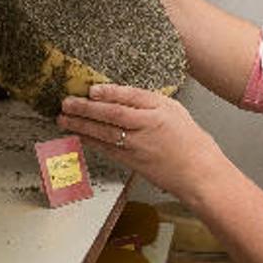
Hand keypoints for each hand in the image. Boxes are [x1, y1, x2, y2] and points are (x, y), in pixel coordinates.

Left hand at [57, 84, 228, 198]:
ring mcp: (139, 146)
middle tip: (66, 103)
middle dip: (86, 108)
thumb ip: (150, 102)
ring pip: (105, 133)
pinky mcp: (133, 162)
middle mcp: (148, 126)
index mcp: (160, 110)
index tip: (92, 89)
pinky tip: (78, 135)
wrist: (199, 174)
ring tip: (63, 118)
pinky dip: (90, 141)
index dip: (109, 92)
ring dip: (81, 125)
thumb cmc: (191, 141)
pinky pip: (106, 149)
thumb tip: (122, 94)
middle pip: (112, 114)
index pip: (130, 97)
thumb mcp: (175, 111)